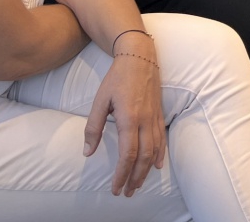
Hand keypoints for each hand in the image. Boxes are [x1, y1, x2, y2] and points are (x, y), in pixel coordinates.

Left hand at [84, 41, 165, 196]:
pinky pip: (161, 139)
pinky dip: (160, 154)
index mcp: (129, 118)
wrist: (139, 56)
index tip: (115, 188)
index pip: (127, 154)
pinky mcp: (159, 113)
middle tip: (126, 192)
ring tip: (138, 184)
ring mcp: (155, 117)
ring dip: (146, 170)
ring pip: (154, 150)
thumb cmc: (117, 78)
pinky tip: (157, 165)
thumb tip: (87, 152)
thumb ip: (94, 127)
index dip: (121, 174)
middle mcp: (145, 121)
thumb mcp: (100, 100)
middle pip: (144, 157)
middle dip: (135, 178)